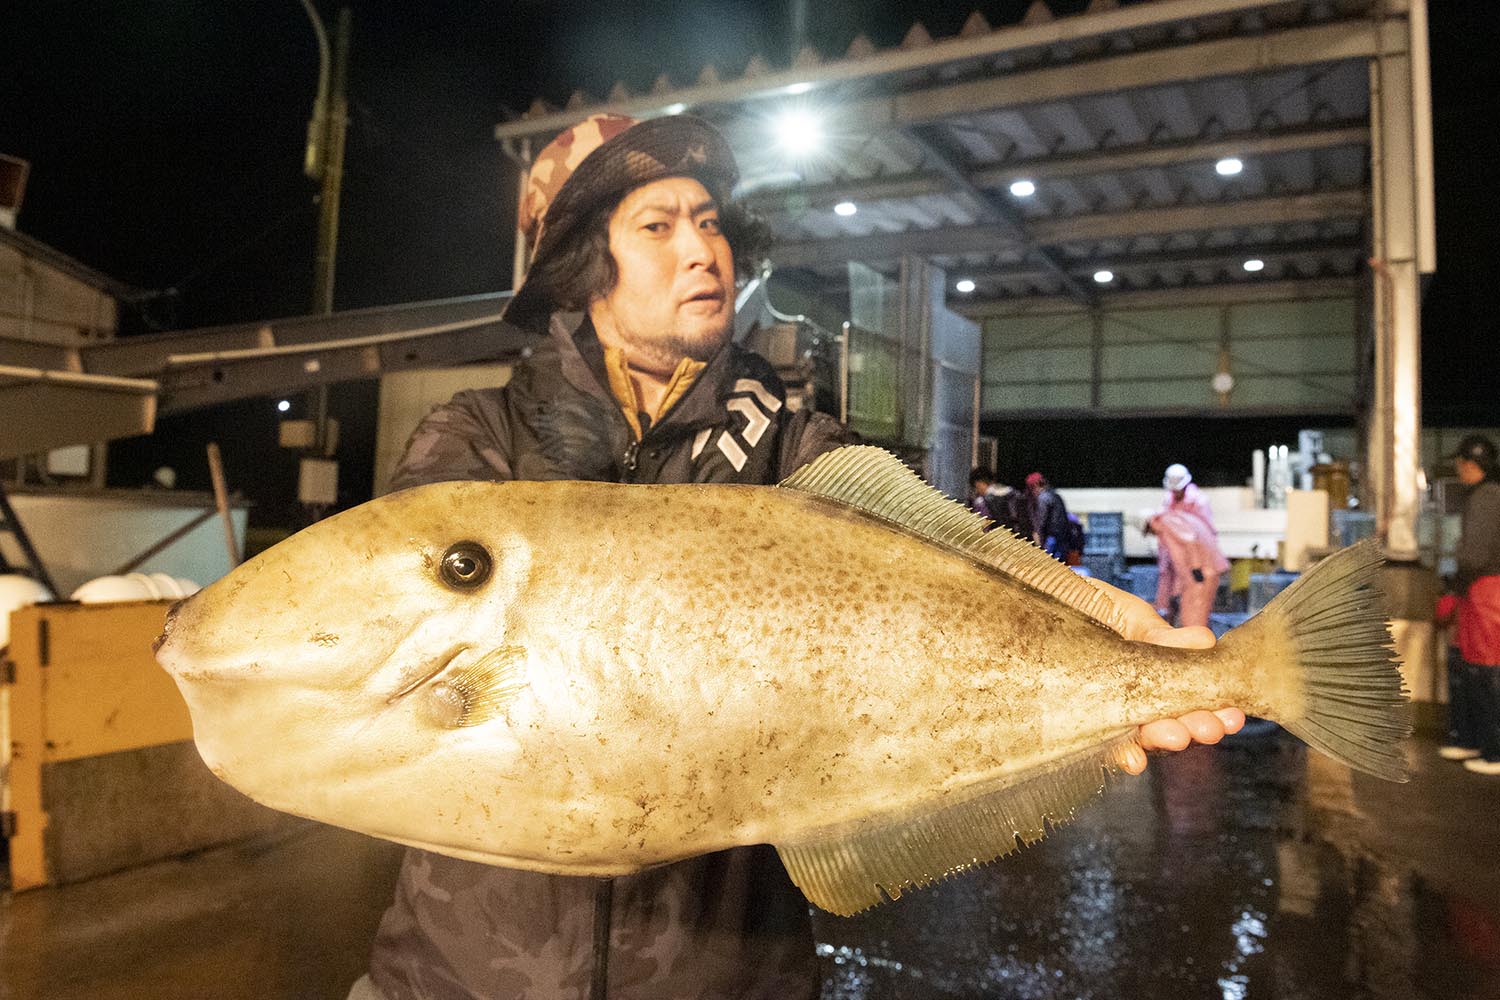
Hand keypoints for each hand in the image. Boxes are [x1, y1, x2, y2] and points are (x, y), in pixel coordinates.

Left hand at [1082, 577, 1245, 774]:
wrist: (1044, 603)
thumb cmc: (1090, 609)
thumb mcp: (1130, 618)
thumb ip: (1161, 637)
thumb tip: (1205, 642)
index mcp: (1161, 676)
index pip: (1193, 701)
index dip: (1215, 712)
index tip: (1230, 715)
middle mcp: (1141, 701)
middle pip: (1175, 724)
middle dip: (1194, 729)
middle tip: (1206, 727)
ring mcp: (1113, 714)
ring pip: (1145, 737)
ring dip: (1163, 740)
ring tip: (1175, 735)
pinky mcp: (1083, 724)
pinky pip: (1105, 747)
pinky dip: (1121, 754)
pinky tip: (1133, 757)